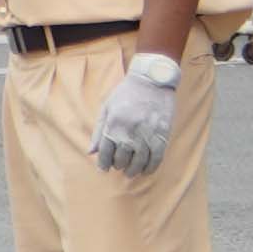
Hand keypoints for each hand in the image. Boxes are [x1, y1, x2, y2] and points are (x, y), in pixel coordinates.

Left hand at [88, 52, 182, 176]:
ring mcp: (146, 134)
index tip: (104, 168)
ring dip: (133, 170)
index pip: (105, 152)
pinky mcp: (162, 135)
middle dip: (118, 165)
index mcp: (113, 124)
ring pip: (139, 161)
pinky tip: (147, 170)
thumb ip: (98, 130)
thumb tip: (91, 152)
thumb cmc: (127, 92)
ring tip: (131, 172)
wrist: (153, 80)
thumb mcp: (107, 107)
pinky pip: (156, 158)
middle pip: (121, 159)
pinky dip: (151, 167)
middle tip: (120, 166)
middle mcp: (129, 131)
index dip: (103, 163)